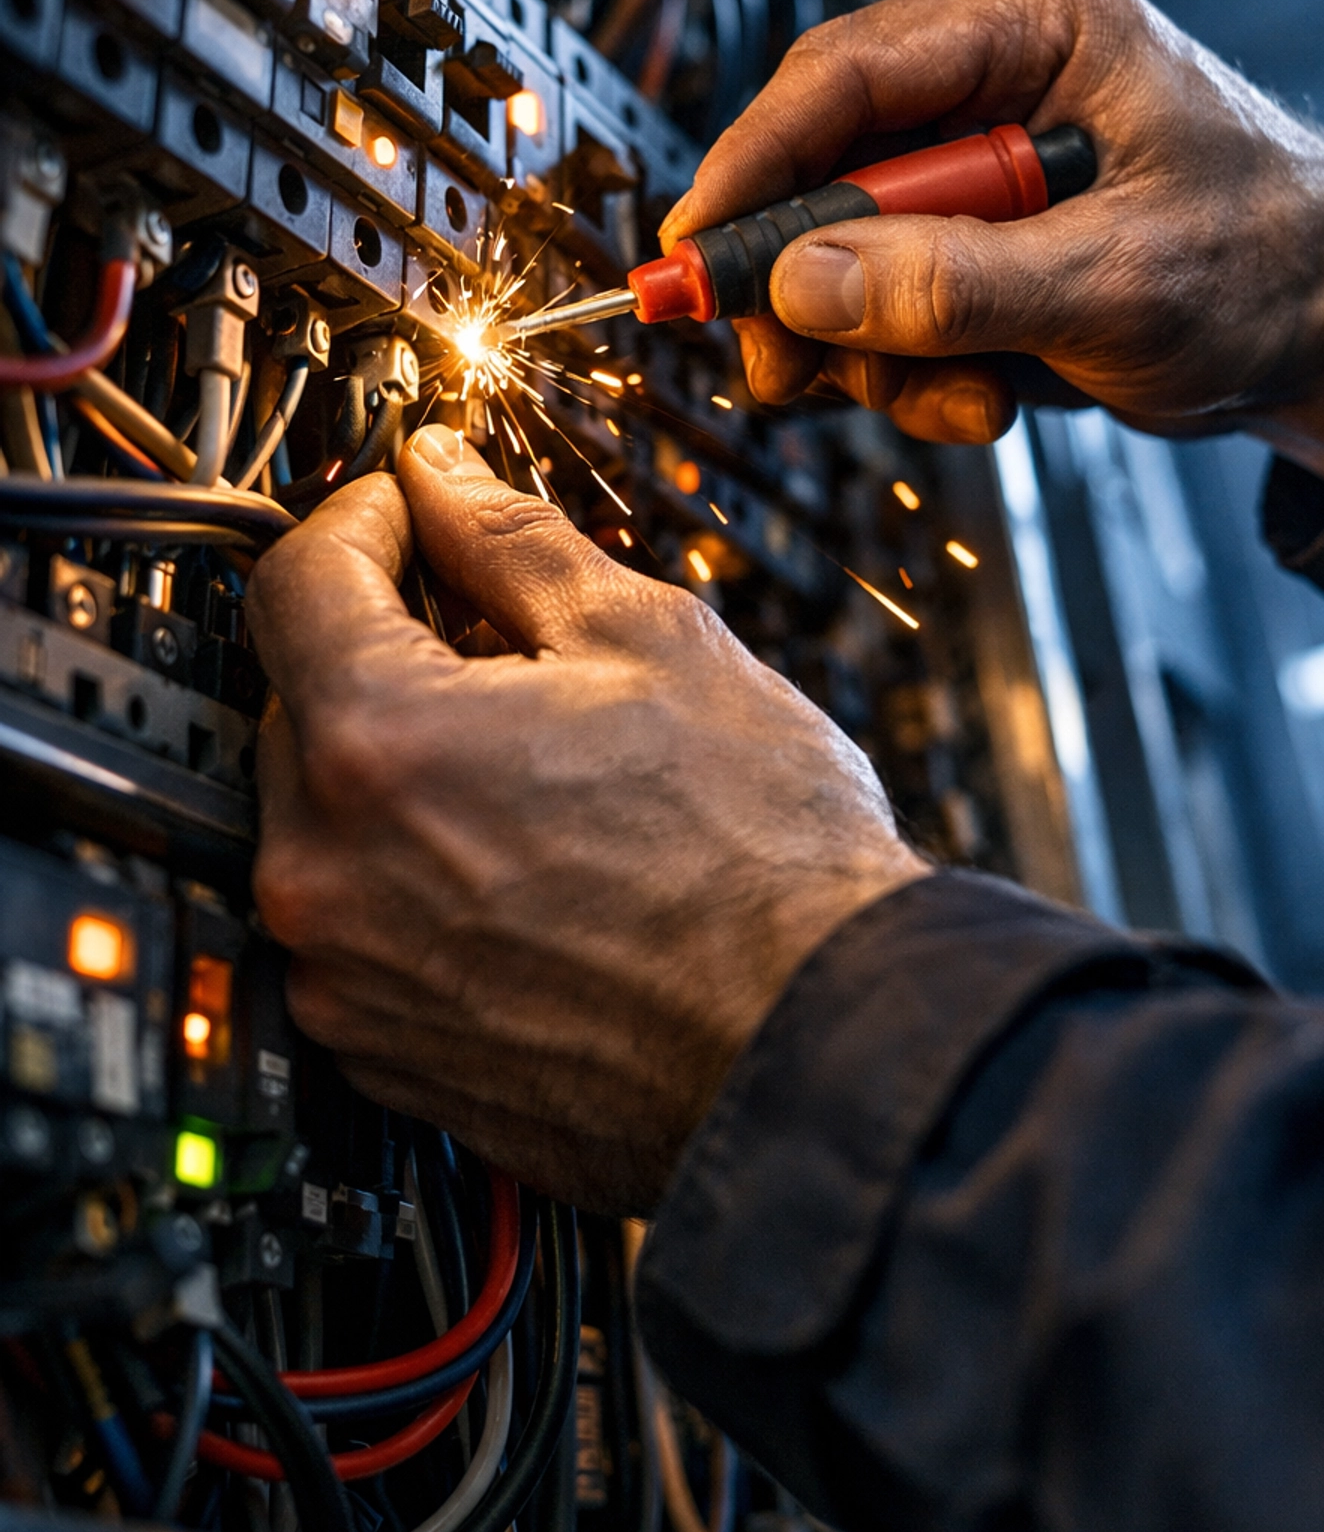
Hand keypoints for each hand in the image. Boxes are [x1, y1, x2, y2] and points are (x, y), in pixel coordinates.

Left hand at [245, 428, 915, 1213]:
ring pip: (331, 818)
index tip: (415, 514)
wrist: (818, 1049)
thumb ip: (513, 542)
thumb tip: (444, 476)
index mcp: (379, 744)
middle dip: (388, 650)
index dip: (364, 520)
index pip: (298, 581)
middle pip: (301, 700)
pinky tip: (532, 866)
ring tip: (543, 772)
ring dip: (404, 770)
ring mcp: (344, 978)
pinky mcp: (379, 1054)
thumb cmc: (762, 859)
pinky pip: (359, 924)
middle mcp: (326, 873)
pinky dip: (417, 878)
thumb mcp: (649, 641)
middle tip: (507, 643)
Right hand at [665, 0, 1323, 496]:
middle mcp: (992, 79)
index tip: (695, 251)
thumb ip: (955, 285)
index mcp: (1033, 24)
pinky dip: (912, 370)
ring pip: (842, 252)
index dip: (753, 163)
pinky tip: (982, 397)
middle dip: (806, 283)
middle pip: (823, 166)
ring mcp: (979, 166)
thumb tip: (802, 284)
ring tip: (958, 400)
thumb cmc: (1275, 265)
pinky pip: (888, 303)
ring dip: (873, 349)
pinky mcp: (977, 240)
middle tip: (786, 369)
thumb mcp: (1117, 281)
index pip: (844, 72)